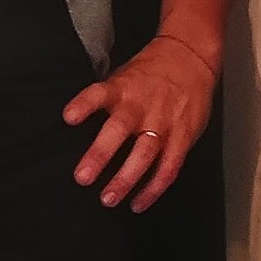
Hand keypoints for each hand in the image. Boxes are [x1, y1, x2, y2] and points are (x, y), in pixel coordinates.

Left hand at [64, 32, 217, 211]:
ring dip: (126, 179)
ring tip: (108, 199)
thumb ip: (106, 100)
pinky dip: (153, 188)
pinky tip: (138, 203)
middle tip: (83, 177)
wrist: (191, 57)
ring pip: (145, 154)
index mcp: (123, 88)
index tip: (68, 117)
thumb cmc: (149, 72)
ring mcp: (164, 122)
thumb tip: (75, 124)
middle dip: (100, 154)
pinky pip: (169, 167)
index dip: (84, 104)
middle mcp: (142, 105)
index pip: (99, 94)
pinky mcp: (184, 136)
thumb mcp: (124, 76)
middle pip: (119, 129)